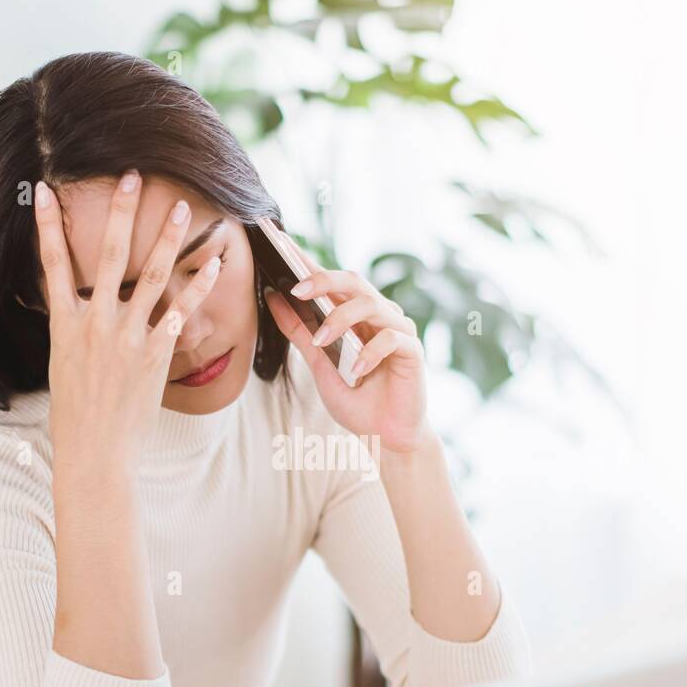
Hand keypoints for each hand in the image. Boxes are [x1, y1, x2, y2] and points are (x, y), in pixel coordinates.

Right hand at [34, 173, 220, 474]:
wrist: (94, 453)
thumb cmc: (75, 416)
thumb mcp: (60, 366)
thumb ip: (69, 332)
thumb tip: (69, 311)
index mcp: (64, 325)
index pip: (52, 264)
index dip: (46, 226)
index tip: (44, 190)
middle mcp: (95, 324)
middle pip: (109, 255)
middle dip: (122, 212)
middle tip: (132, 176)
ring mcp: (127, 338)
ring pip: (151, 276)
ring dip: (168, 238)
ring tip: (181, 207)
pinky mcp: (155, 355)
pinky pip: (181, 312)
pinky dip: (198, 287)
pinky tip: (213, 265)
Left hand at [263, 233, 429, 454]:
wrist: (384, 439)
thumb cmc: (357, 401)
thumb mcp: (320, 365)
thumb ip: (300, 332)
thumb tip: (273, 297)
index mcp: (357, 316)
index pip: (332, 283)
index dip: (309, 263)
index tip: (281, 247)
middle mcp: (379, 316)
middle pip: (354, 281)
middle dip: (323, 280)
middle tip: (296, 290)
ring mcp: (398, 331)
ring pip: (371, 304)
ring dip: (340, 320)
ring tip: (322, 342)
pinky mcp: (412, 351)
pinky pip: (390, 338)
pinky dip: (369, 352)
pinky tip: (356, 371)